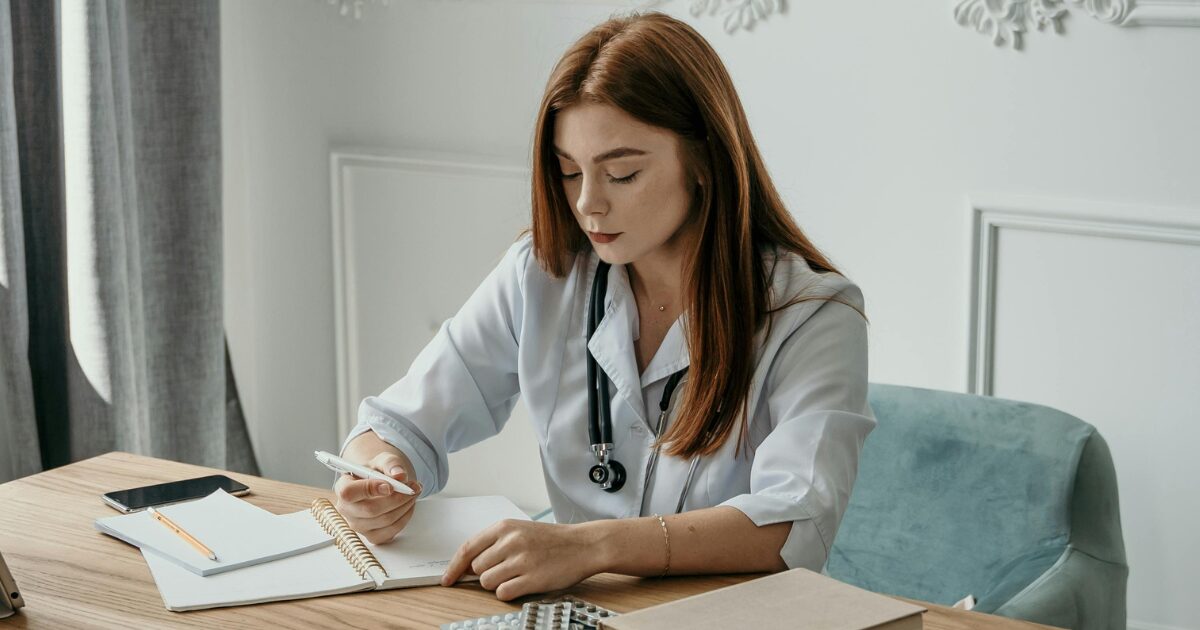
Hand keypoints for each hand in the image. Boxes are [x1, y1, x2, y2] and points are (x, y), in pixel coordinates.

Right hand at [333, 452, 422, 543]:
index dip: (370, 489)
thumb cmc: (376, 472)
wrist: (379, 484)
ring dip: (405, 506)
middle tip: (412, 488)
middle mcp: (346, 509)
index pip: (348, 492)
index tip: (390, 486)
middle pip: (371, 510)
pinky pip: (391, 531)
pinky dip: (405, 518)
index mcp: (343, 487)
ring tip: (412, 493)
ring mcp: (358, 525)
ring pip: (385, 520)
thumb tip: (400, 475)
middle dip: (398, 498)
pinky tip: (408, 506)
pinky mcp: (371, 535)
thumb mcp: (382, 460)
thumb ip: (390, 463)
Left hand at [441, 520, 603, 600]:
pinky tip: (523, 583)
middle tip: (506, 569)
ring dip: (497, 583)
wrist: (583, 545)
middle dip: (486, 573)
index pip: (468, 548)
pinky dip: (508, 592)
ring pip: (487, 582)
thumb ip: (494, 544)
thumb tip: (468, 566)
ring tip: (517, 575)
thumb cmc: (551, 540)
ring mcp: (521, 561)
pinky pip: (503, 593)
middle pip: (477, 568)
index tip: (447, 579)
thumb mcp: (520, 531)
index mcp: (505, 527)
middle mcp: (511, 542)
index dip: (454, 566)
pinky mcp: (532, 579)